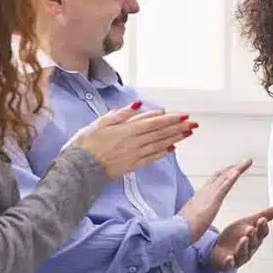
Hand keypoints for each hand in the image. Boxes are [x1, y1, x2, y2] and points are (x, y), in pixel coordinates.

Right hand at [67, 101, 196, 178]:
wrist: (78, 169)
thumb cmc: (85, 143)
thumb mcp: (100, 123)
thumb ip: (121, 114)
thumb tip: (138, 104)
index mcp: (127, 130)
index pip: (154, 123)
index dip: (170, 119)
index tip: (184, 115)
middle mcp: (135, 142)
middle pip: (161, 133)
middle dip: (179, 127)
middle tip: (194, 124)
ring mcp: (135, 155)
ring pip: (159, 145)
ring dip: (175, 138)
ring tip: (188, 133)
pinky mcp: (132, 166)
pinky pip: (151, 158)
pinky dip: (163, 153)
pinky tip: (172, 149)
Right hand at [179, 159, 252, 240]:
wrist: (176, 232)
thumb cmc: (182, 229)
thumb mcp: (191, 220)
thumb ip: (195, 216)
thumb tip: (196, 219)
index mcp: (200, 197)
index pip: (214, 182)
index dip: (224, 175)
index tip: (232, 169)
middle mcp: (204, 192)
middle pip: (221, 176)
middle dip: (233, 168)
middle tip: (244, 162)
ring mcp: (208, 195)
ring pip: (225, 177)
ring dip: (237, 168)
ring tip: (247, 161)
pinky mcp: (212, 200)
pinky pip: (224, 186)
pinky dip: (231, 177)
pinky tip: (237, 171)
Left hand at [209, 206, 272, 270]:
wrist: (218, 248)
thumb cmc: (236, 235)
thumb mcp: (248, 222)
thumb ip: (264, 216)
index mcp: (256, 239)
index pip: (262, 234)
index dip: (262, 227)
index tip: (262, 219)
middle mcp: (249, 249)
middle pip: (253, 243)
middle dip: (253, 236)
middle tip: (251, 228)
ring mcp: (239, 257)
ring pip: (243, 253)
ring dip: (244, 247)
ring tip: (243, 239)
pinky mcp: (227, 264)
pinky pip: (230, 264)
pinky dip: (230, 262)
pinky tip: (230, 259)